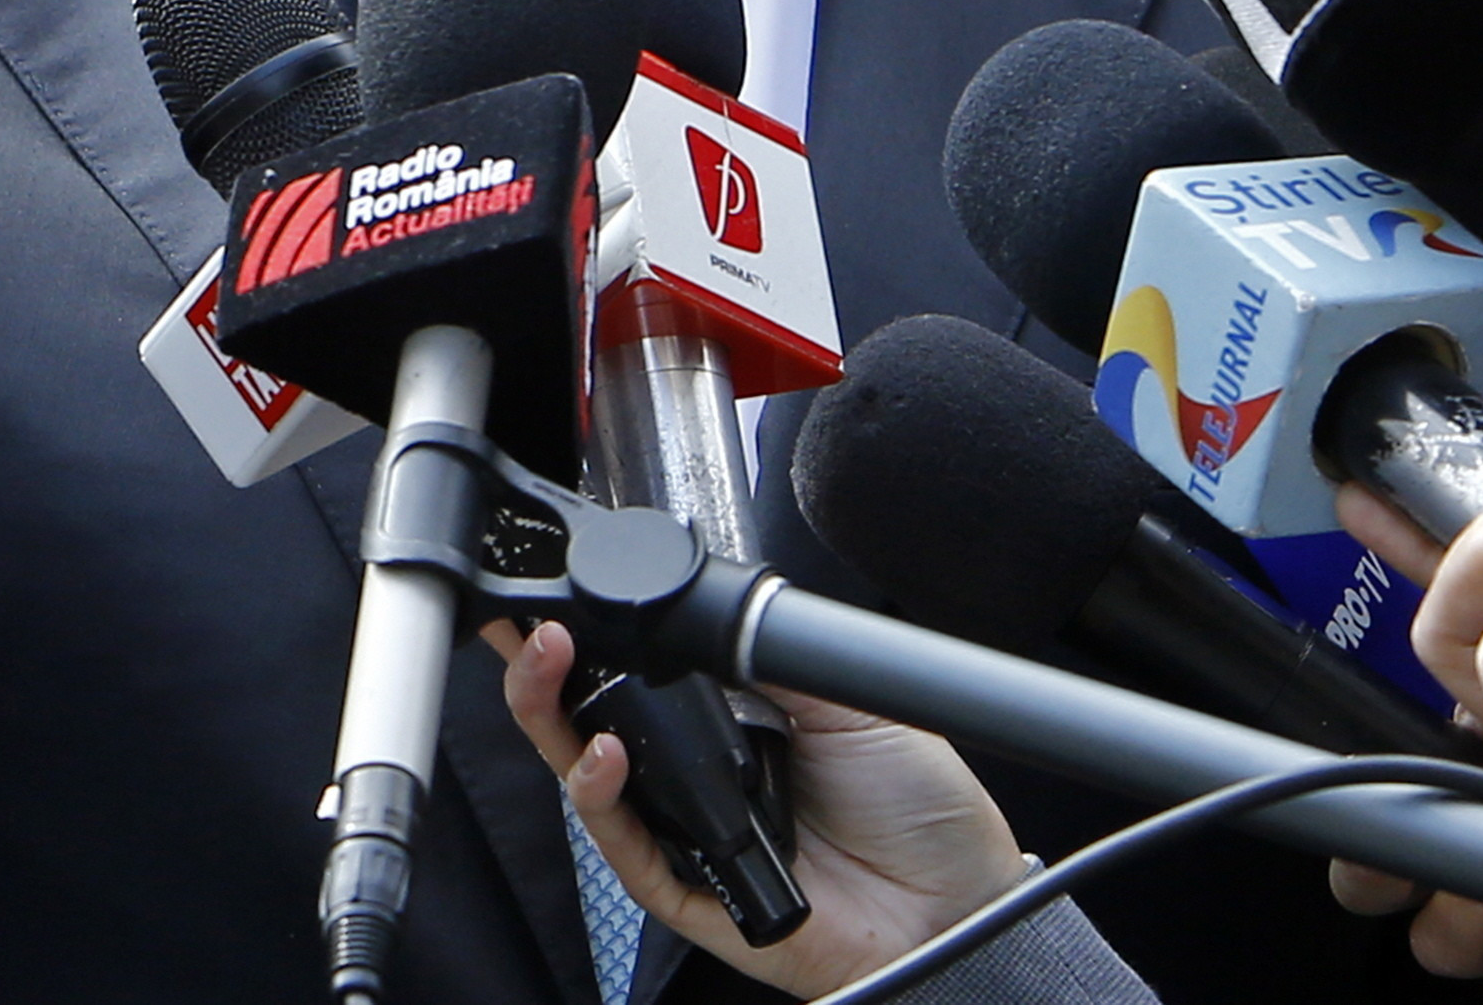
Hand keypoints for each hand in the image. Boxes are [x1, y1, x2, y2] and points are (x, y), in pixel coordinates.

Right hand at [497, 621, 1021, 996]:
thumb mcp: (844, 696)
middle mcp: (695, 772)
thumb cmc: (915, 803)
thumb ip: (761, 650)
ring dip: (553, 720)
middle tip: (525, 621)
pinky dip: (601, 802)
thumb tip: (689, 598)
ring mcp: (687, 832)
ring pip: (588, 780)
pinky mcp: (690, 893)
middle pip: (588, 719)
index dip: (586, 632)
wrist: (957, 899)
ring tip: (548, 664)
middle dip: (540, 669)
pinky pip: (627, 850)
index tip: (554, 584)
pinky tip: (603, 757)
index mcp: (727, 717)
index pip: (634, 669)